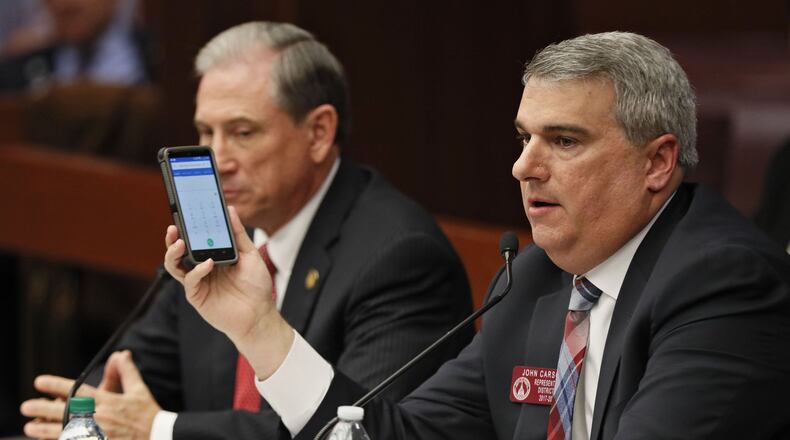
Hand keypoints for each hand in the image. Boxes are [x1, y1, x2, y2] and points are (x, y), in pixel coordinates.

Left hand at [20, 351, 160, 439]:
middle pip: (65, 413)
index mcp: (108, 401)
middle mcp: (100, 418)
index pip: (77, 391)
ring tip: (30, 427)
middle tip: (26, 406)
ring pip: (64, 432)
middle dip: (42, 409)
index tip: (39, 381)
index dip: (57, 385)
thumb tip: (122, 353)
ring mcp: (98, 435)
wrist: (159, 436)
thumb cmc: (147, 413)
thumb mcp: (139, 390)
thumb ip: (127, 372)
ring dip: (44, 430)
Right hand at [163, 206, 293, 378]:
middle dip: (173, 237)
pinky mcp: (197, 296)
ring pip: (174, 265)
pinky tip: (208, 264)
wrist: (260, 314)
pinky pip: (189, 280)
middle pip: (178, 250)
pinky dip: (197, 270)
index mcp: (211, 255)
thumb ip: (238, 234)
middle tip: (174, 226)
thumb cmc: (256, 286)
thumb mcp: (250, 254)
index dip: (187, 226)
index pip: (194, 238)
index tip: (185, 211)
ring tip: (179, 241)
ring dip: (173, 252)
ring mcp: (197, 282)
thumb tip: (230, 209)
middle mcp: (200, 267)